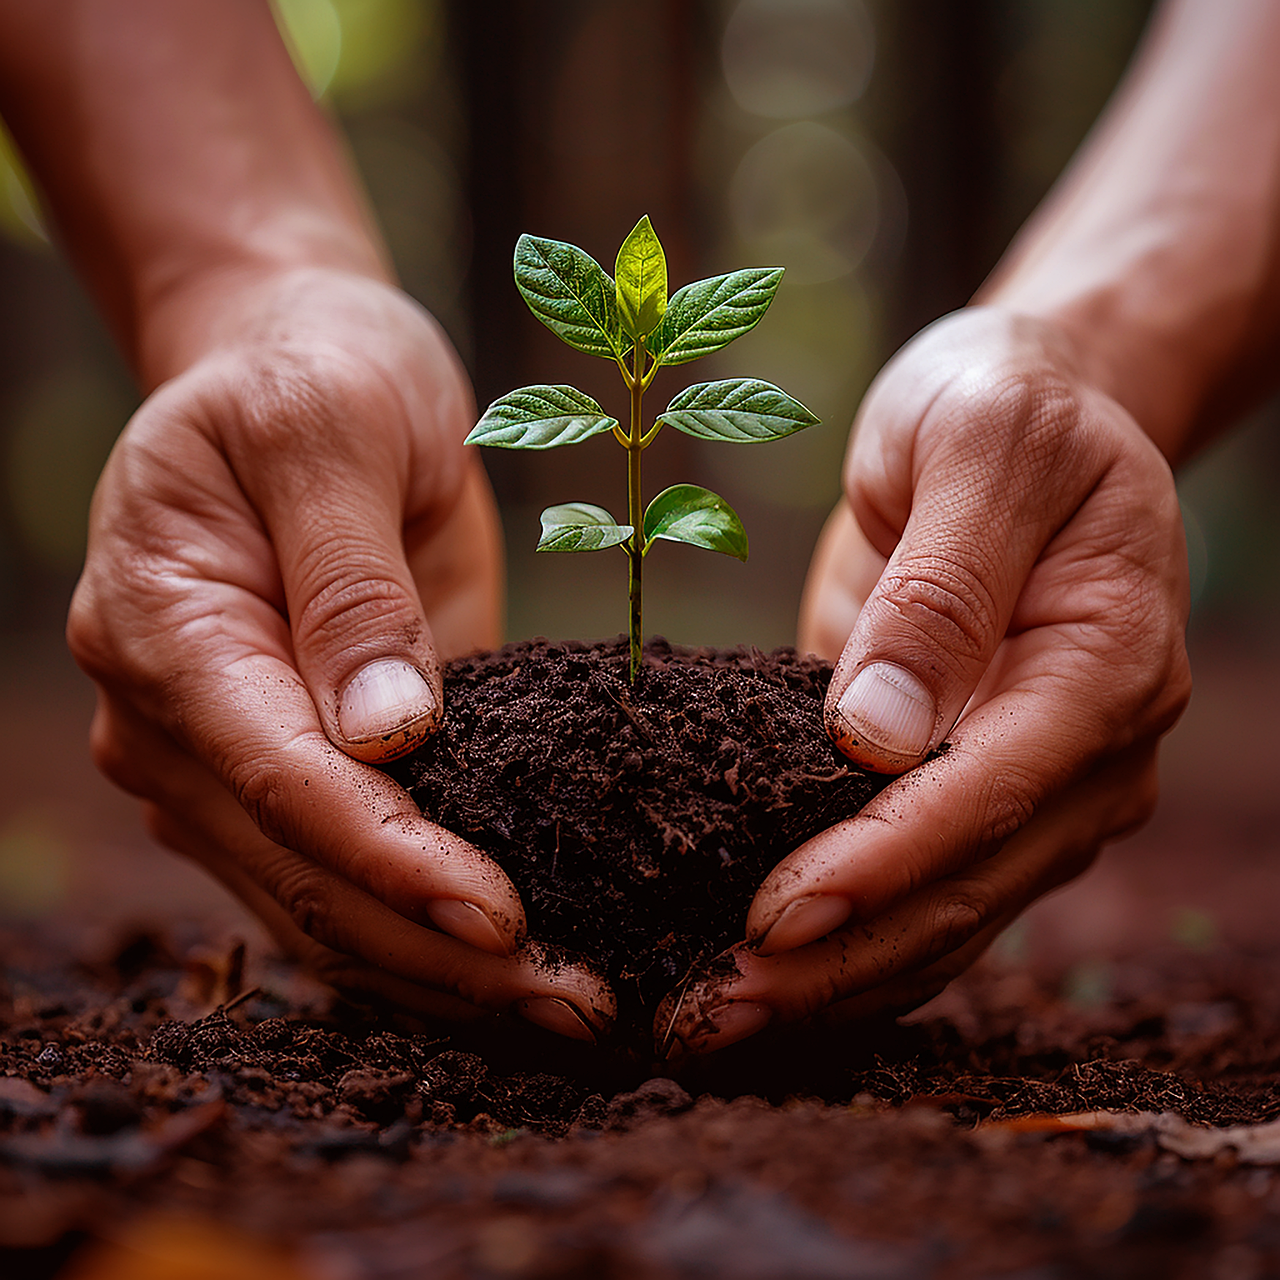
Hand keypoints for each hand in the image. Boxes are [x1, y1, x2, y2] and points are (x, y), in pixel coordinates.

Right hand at [68, 266, 614, 1041]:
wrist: (297, 362)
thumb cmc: (314, 375)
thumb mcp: (330, 434)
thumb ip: (349, 583)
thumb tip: (389, 739)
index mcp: (165, 629)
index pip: (282, 778)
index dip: (393, 859)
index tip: (501, 919)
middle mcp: (177, 720)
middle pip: (303, 871)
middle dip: (436, 948)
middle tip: (577, 1004)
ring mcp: (229, 758)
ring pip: (320, 903)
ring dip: (438, 967)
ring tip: (568, 1006)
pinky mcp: (296, 765)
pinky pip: (345, 874)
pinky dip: (423, 929)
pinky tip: (510, 963)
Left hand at [662, 307, 1190, 1053]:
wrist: (1027, 409)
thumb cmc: (1003, 409)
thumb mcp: (979, 449)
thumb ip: (943, 588)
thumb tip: (875, 737)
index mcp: (1105, 665)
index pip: (990, 792)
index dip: (881, 864)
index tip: (773, 917)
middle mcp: (1082, 749)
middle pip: (964, 886)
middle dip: (840, 957)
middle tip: (714, 1014)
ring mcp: (1029, 781)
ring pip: (941, 916)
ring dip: (832, 978)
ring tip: (714, 1023)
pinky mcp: (964, 784)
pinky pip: (914, 886)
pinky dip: (843, 941)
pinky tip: (761, 977)